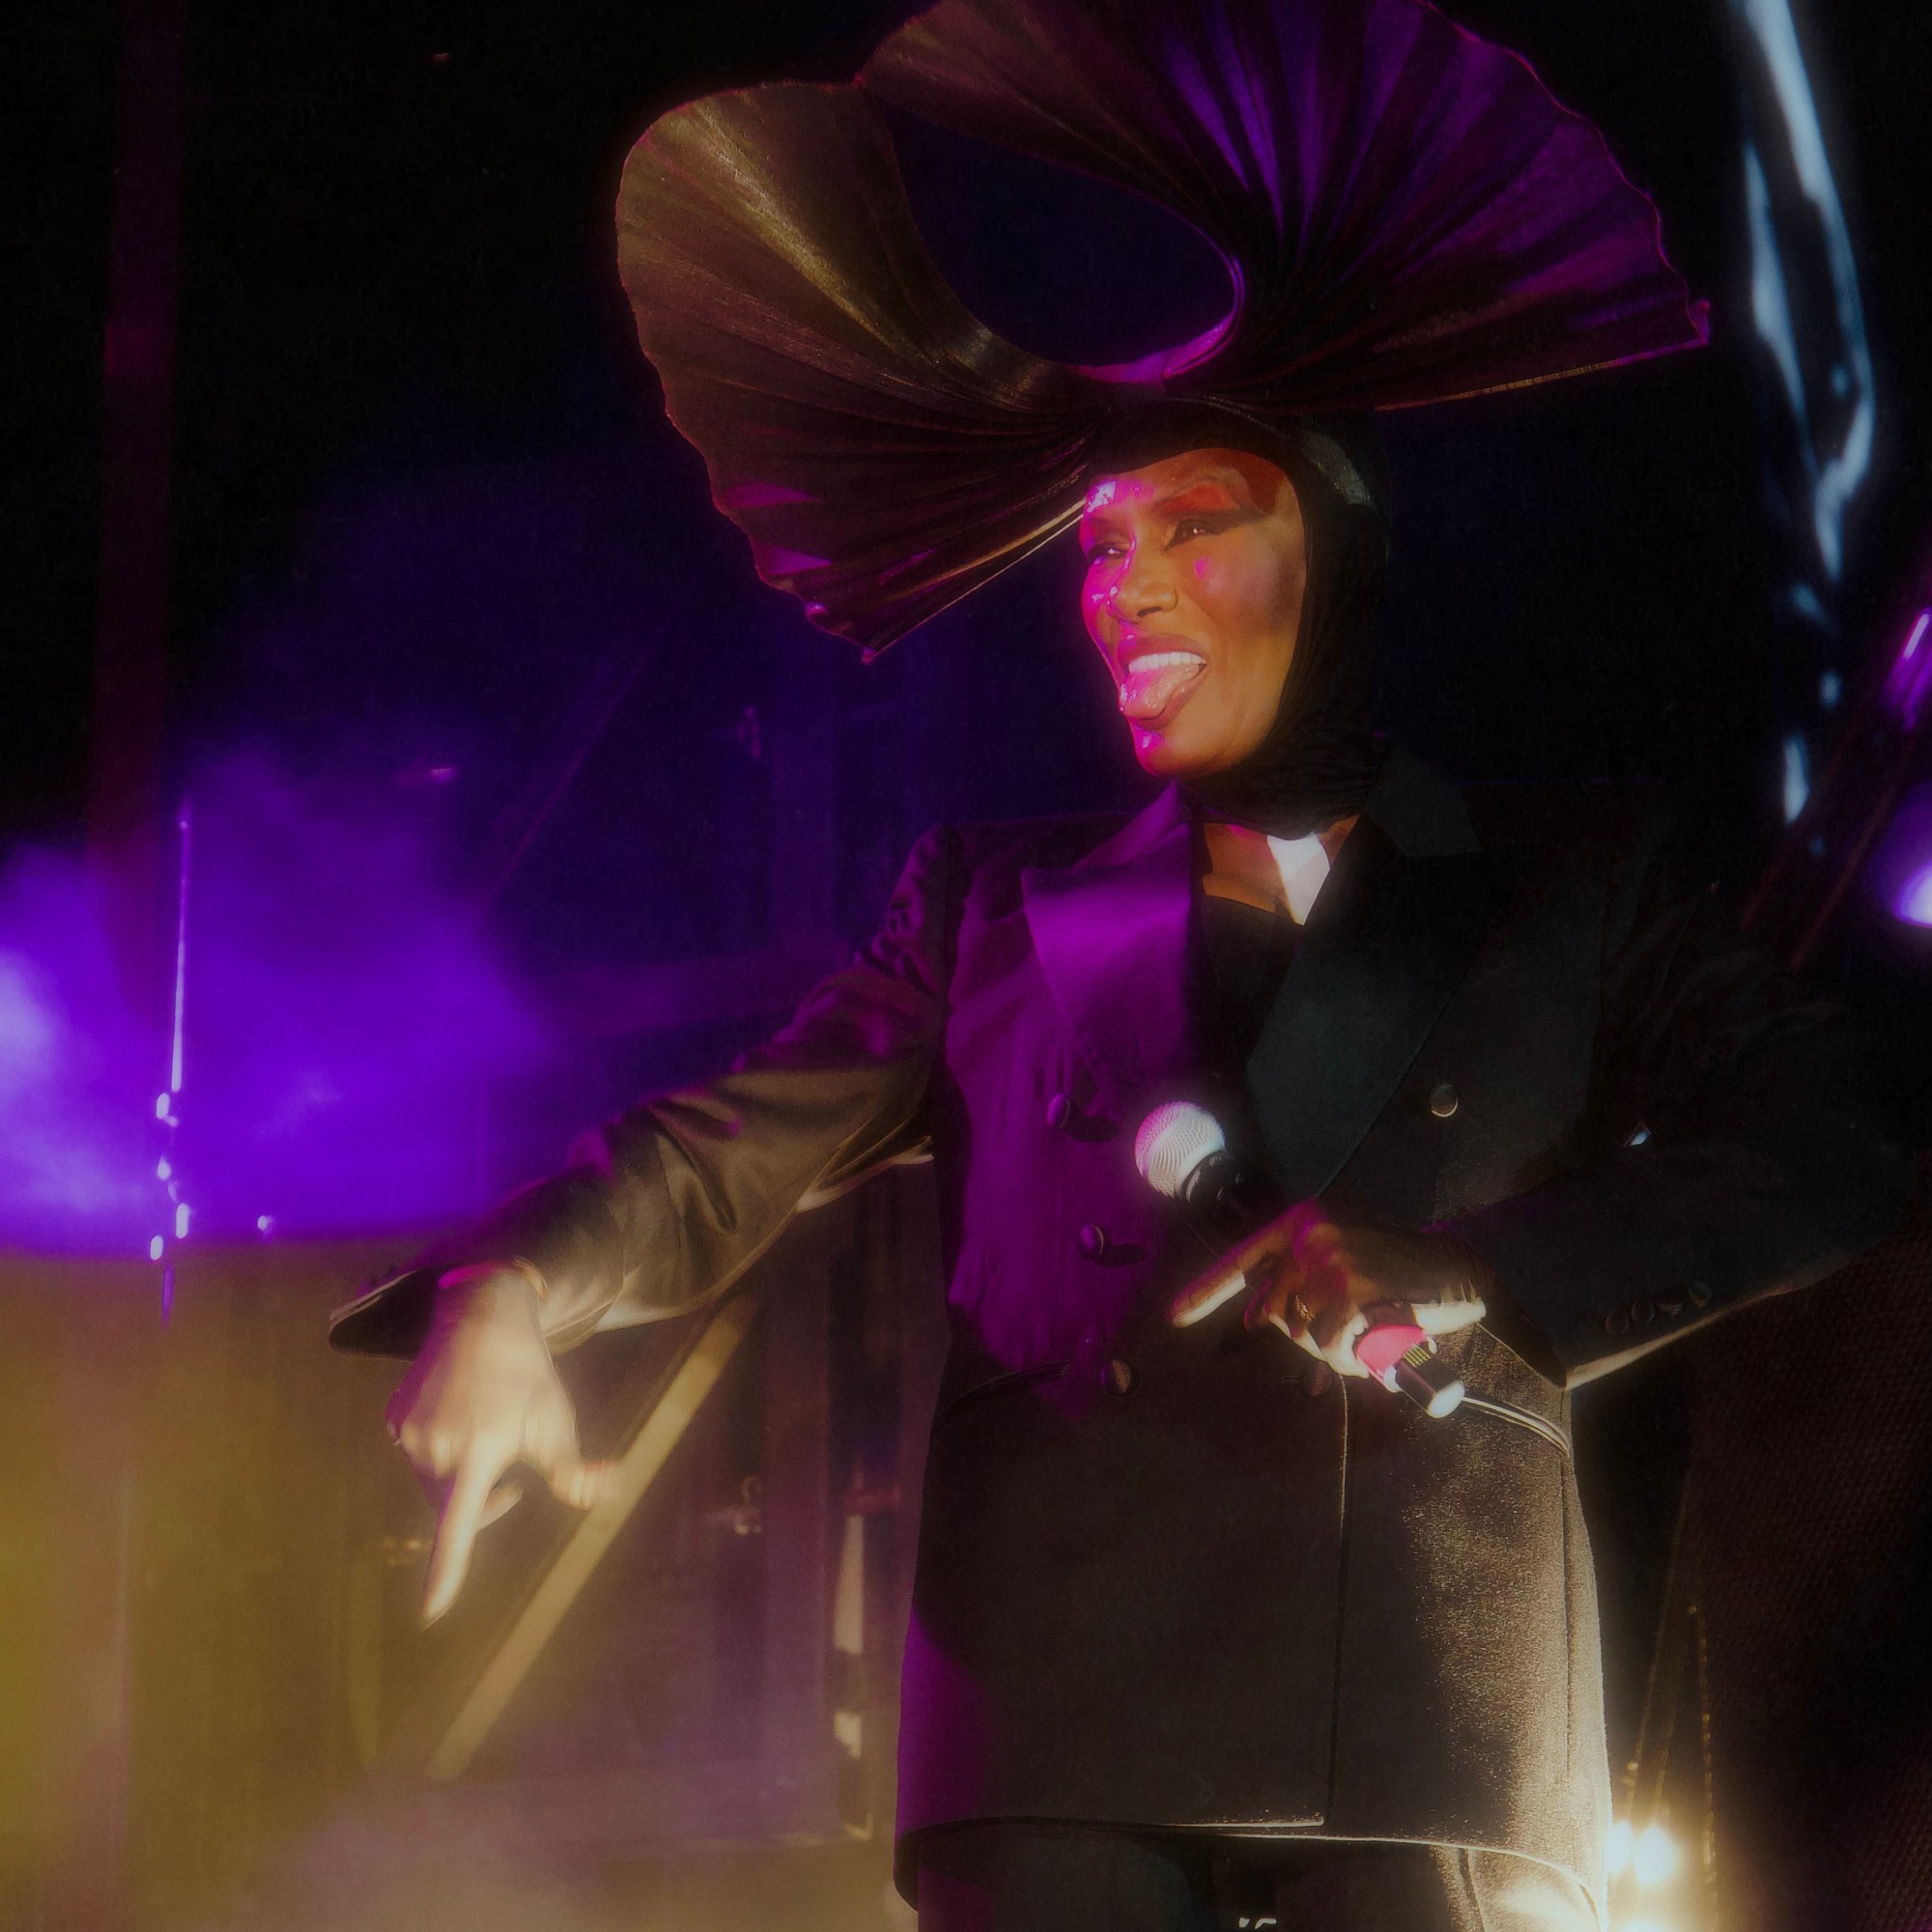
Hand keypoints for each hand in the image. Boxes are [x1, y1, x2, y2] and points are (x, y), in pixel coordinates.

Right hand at [385, 1267, 614, 1624]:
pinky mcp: (392, 1418)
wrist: (482, 1315)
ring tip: (485, 1433)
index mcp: (479, 1449)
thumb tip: (600, 1494)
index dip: (448, 1570)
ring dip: (458, 1477)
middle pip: (450, 1507)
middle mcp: (436, 1444)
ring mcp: (408, 1431)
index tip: (433, 1611)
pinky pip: (417, 1454)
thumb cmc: (528, 1373)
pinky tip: (460, 1415)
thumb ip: (572, 1468)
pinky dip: (439, 1452)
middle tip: (514, 1488)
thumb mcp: (556, 1420)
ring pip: (432, 1482)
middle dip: (479, 1507)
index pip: (459, 1525)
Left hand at [1169, 1204, 1486, 1378]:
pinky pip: (1330, 1346)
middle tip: (1350, 1329)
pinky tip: (1377, 1343)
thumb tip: (1256, 1318)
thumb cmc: (1401, 1271)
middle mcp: (1310, 1236)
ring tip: (1369, 1332)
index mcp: (1304, 1221)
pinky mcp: (1350, 1293)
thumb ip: (1300, 1279)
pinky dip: (1351, 1357)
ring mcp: (1329, 1263)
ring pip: (1302, 1333)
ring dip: (1331, 1348)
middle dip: (1306, 1333)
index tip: (1174, 1317)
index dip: (1207, 1292)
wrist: (1459, 1271)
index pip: (1244, 1259)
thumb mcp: (1344, 1257)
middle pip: (1274, 1312)